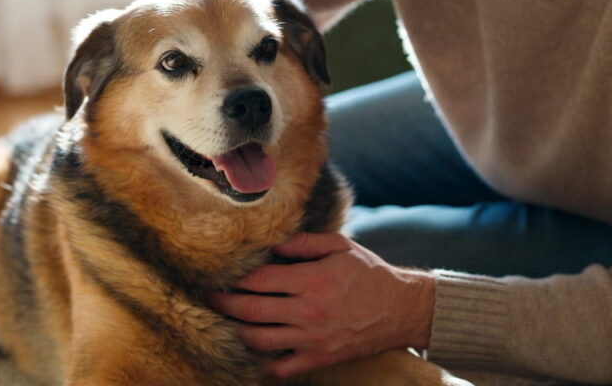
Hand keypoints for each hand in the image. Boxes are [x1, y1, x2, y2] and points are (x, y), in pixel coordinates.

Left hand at [207, 232, 435, 379]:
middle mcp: (309, 311)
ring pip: (259, 340)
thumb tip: (270, 242)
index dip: (236, 278)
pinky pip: (281, 368)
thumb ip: (302, 242)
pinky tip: (252, 351)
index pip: (260, 280)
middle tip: (209, 297)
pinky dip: (261, 363)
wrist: (402, 309)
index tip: (223, 275)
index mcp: (312, 280)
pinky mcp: (319, 358)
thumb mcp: (339, 246)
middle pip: (251, 311)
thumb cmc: (369, 273)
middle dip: (223, 304)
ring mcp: (313, 338)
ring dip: (236, 331)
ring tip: (225, 322)